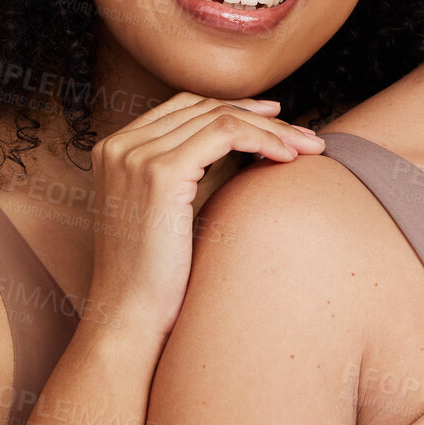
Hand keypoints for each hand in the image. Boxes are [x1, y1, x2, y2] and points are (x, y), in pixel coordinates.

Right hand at [85, 93, 321, 340]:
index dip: (235, 107)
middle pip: (204, 107)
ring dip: (271, 129)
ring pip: (220, 117)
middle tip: (304, 134)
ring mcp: (135, 155)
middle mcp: (119, 145)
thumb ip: (199, 170)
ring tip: (307, 147)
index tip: (277, 119)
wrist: (131, 317)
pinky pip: (225, 133)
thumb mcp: (175, 208)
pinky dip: (262, 139)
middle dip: (261, 117)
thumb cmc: (159, 274)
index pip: (184, 107)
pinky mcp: (159, 172)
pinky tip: (287, 158)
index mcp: (115, 150)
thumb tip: (251, 141)